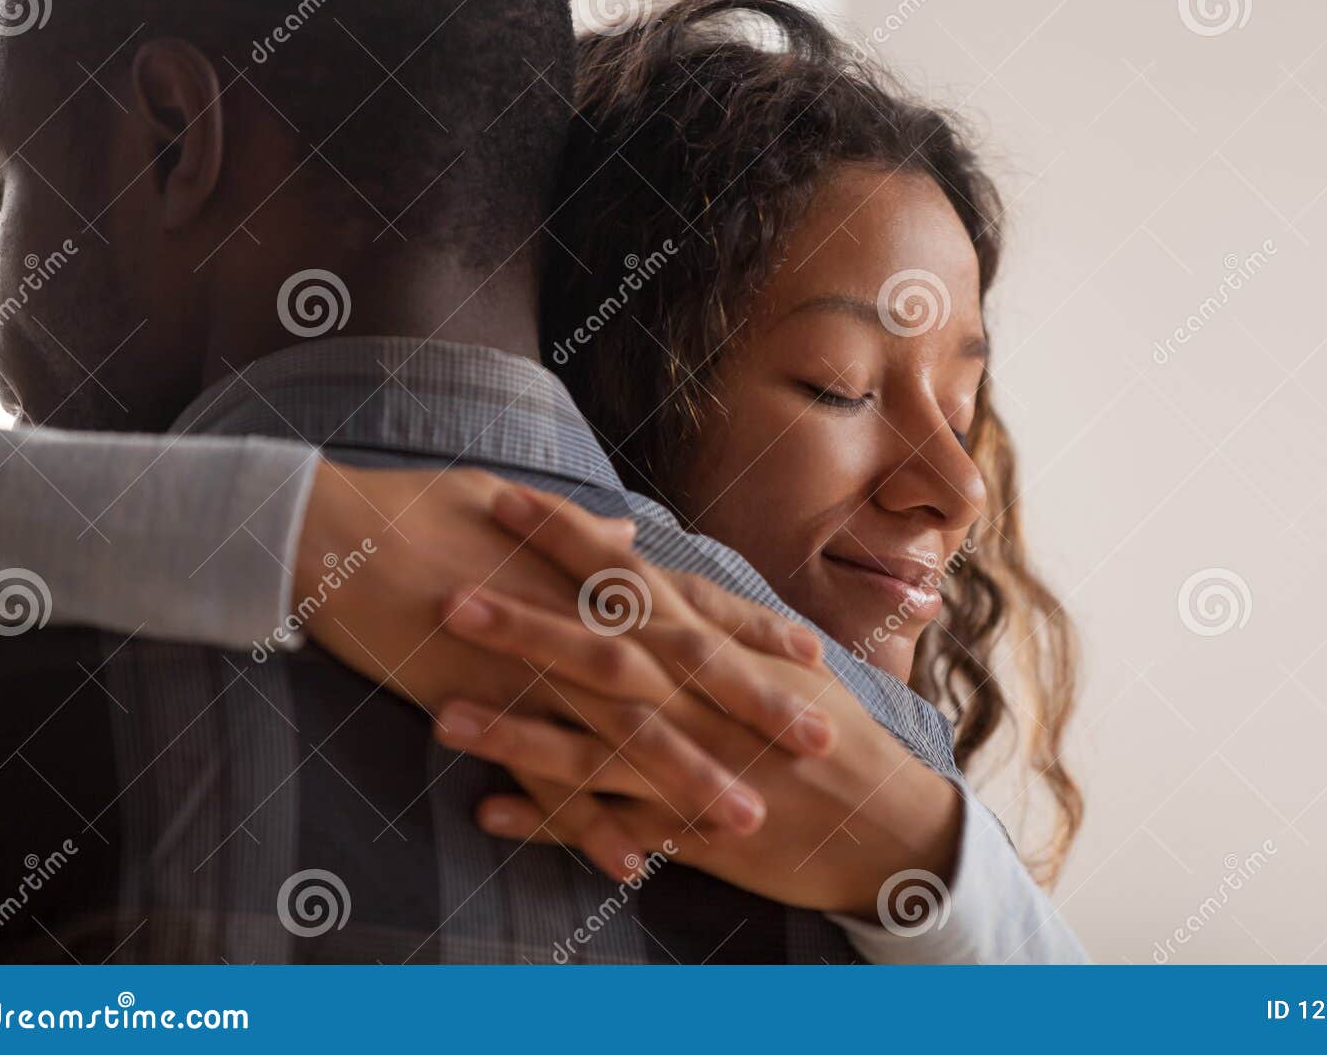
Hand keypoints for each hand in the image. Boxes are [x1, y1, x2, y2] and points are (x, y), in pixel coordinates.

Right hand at [292, 462, 836, 877]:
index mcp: (586, 568)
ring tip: (745, 819)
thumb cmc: (413, 510)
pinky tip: (631, 860)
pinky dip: (589, 821)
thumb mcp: (504, 502)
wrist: (324, 535)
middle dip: (753, 708)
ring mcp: (530, 664)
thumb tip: (624, 534)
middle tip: (819, 743)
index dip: (752, 630)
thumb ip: (577, 534)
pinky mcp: (481, 706)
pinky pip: (544, 775)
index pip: (689, 601)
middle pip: (681, 669)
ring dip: (689, 779)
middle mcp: (572, 614)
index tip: (811, 654)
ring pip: (625, 731)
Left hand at [432, 537, 964, 917]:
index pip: (631, 575)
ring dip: (515, 730)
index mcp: (716, 647)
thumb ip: (715, 618)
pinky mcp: (688, 829)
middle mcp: (697, 698)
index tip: (505, 497)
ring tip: (439, 715)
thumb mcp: (780, 664)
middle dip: (523, 623)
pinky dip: (548, 818)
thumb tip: (659, 571)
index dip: (567, 537)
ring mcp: (691, 765)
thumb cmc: (834, 736)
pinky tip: (487, 810)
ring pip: (589, 743)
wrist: (886, 825)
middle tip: (447, 595)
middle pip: (599, 650)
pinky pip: (606, 824)